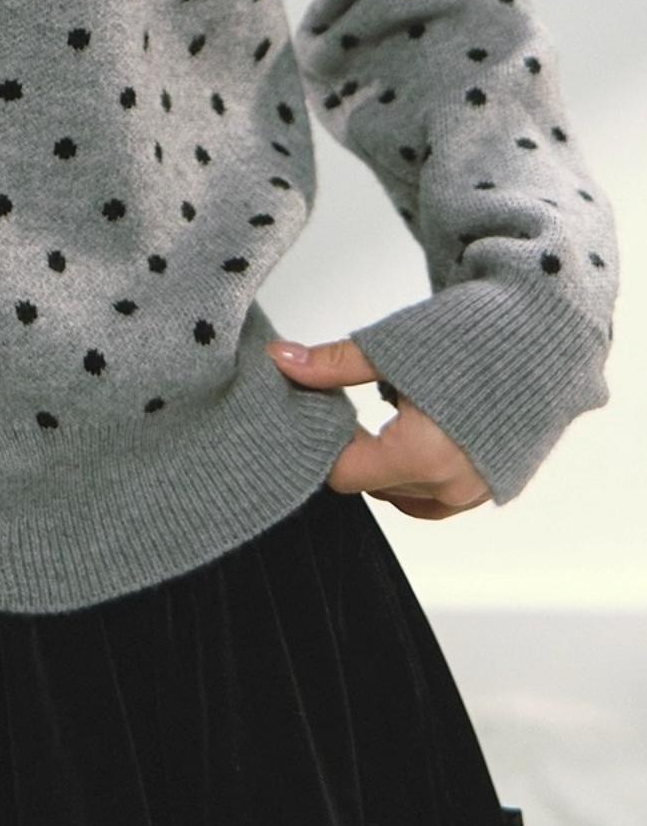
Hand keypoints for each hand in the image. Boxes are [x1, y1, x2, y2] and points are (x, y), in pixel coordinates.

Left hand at [266, 337, 493, 518]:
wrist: (548, 330)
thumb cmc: (474, 334)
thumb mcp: (391, 346)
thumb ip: (332, 365)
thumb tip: (279, 358)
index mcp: (421, 455)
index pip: (344, 475)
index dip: (322, 444)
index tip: (316, 412)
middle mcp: (452, 484)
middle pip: (375, 485)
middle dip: (355, 450)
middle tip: (344, 407)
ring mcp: (478, 490)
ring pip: (408, 494)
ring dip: (388, 463)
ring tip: (385, 417)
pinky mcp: (498, 484)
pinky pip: (442, 497)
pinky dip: (421, 473)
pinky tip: (416, 433)